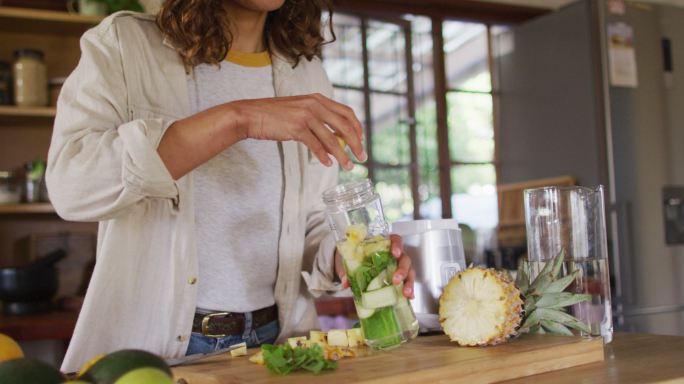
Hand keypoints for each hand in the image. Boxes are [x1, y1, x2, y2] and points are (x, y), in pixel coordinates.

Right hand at [230, 93, 365, 169]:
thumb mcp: (300, 111)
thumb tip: (335, 140)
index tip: (361, 140)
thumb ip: (318, 120)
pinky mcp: (296, 128)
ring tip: (348, 166)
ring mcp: (306, 116)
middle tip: (362, 157)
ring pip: (332, 139)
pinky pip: (316, 145)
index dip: (357, 127)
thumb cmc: (275, 116)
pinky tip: (327, 164)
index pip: (346, 112)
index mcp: (318, 99)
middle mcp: (315, 105)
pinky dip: (324, 156)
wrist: (251, 115)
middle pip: (344, 126)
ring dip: (343, 155)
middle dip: (356, 143)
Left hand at [334, 234, 415, 298]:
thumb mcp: (350, 261)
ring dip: (408, 281)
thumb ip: (347, 269)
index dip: (397, 245)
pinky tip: (409, 298)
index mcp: (384, 246)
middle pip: (404, 258)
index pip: (396, 240)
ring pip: (409, 271)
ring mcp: (399, 267)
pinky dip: (410, 290)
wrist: (356, 268)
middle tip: (395, 279)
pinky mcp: (400, 279)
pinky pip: (408, 283)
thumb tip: (345, 282)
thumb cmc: (356, 259)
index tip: (395, 253)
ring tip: (405, 292)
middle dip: (402, 269)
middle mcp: (395, 256)